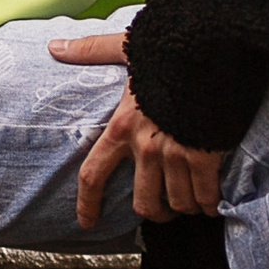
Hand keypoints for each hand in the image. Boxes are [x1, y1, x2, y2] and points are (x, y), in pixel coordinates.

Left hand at [48, 30, 223, 227]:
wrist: (210, 46)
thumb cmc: (169, 47)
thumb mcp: (126, 47)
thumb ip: (91, 51)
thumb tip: (54, 46)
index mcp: (122, 125)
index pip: (93, 174)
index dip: (88, 204)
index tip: (87, 222)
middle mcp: (146, 146)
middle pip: (144, 203)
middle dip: (156, 213)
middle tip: (164, 210)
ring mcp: (177, 153)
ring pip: (178, 203)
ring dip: (186, 207)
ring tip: (193, 202)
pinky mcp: (206, 156)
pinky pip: (206, 196)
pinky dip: (211, 203)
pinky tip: (214, 200)